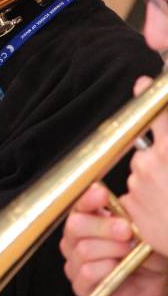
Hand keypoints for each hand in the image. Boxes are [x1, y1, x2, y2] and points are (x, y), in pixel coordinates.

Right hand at [60, 183, 167, 295]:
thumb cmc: (142, 253)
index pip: (79, 204)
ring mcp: (74, 262)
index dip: (88, 199)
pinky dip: (105, 269)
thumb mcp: (138, 231)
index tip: (103, 195)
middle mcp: (75, 239)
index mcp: (86, 219)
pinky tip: (118, 268)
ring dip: (110, 249)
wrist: (151, 284)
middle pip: (75, 225)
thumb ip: (126, 218)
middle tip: (126, 230)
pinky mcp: (80, 285)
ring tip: (129, 251)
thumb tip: (124, 208)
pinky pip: (87, 273)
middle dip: (102, 226)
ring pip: (83, 250)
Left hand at [122, 76, 167, 255]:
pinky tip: (164, 212)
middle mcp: (150, 162)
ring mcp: (137, 185)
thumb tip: (163, 131)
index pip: (157, 114)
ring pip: (142, 173)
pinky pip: (135, 197)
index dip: (148, 94)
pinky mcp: (130, 207)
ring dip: (155, 181)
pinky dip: (147, 202)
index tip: (141, 83)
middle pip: (149, 149)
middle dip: (161, 158)